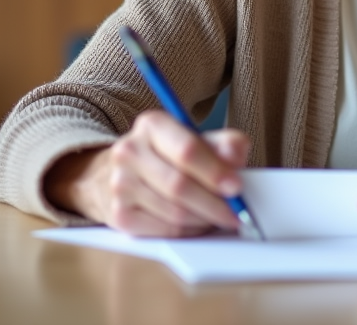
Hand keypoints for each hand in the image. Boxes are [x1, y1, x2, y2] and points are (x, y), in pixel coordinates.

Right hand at [43, 110, 249, 236]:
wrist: (121, 173)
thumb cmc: (169, 155)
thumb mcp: (196, 139)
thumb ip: (223, 143)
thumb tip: (236, 155)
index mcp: (152, 125)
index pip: (187, 150)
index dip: (215, 171)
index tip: (237, 187)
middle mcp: (130, 152)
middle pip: (179, 185)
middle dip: (214, 203)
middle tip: (236, 211)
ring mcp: (120, 185)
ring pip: (174, 212)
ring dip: (204, 219)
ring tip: (220, 215)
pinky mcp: (119, 215)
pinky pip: (164, 230)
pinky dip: (189, 230)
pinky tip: (198, 222)